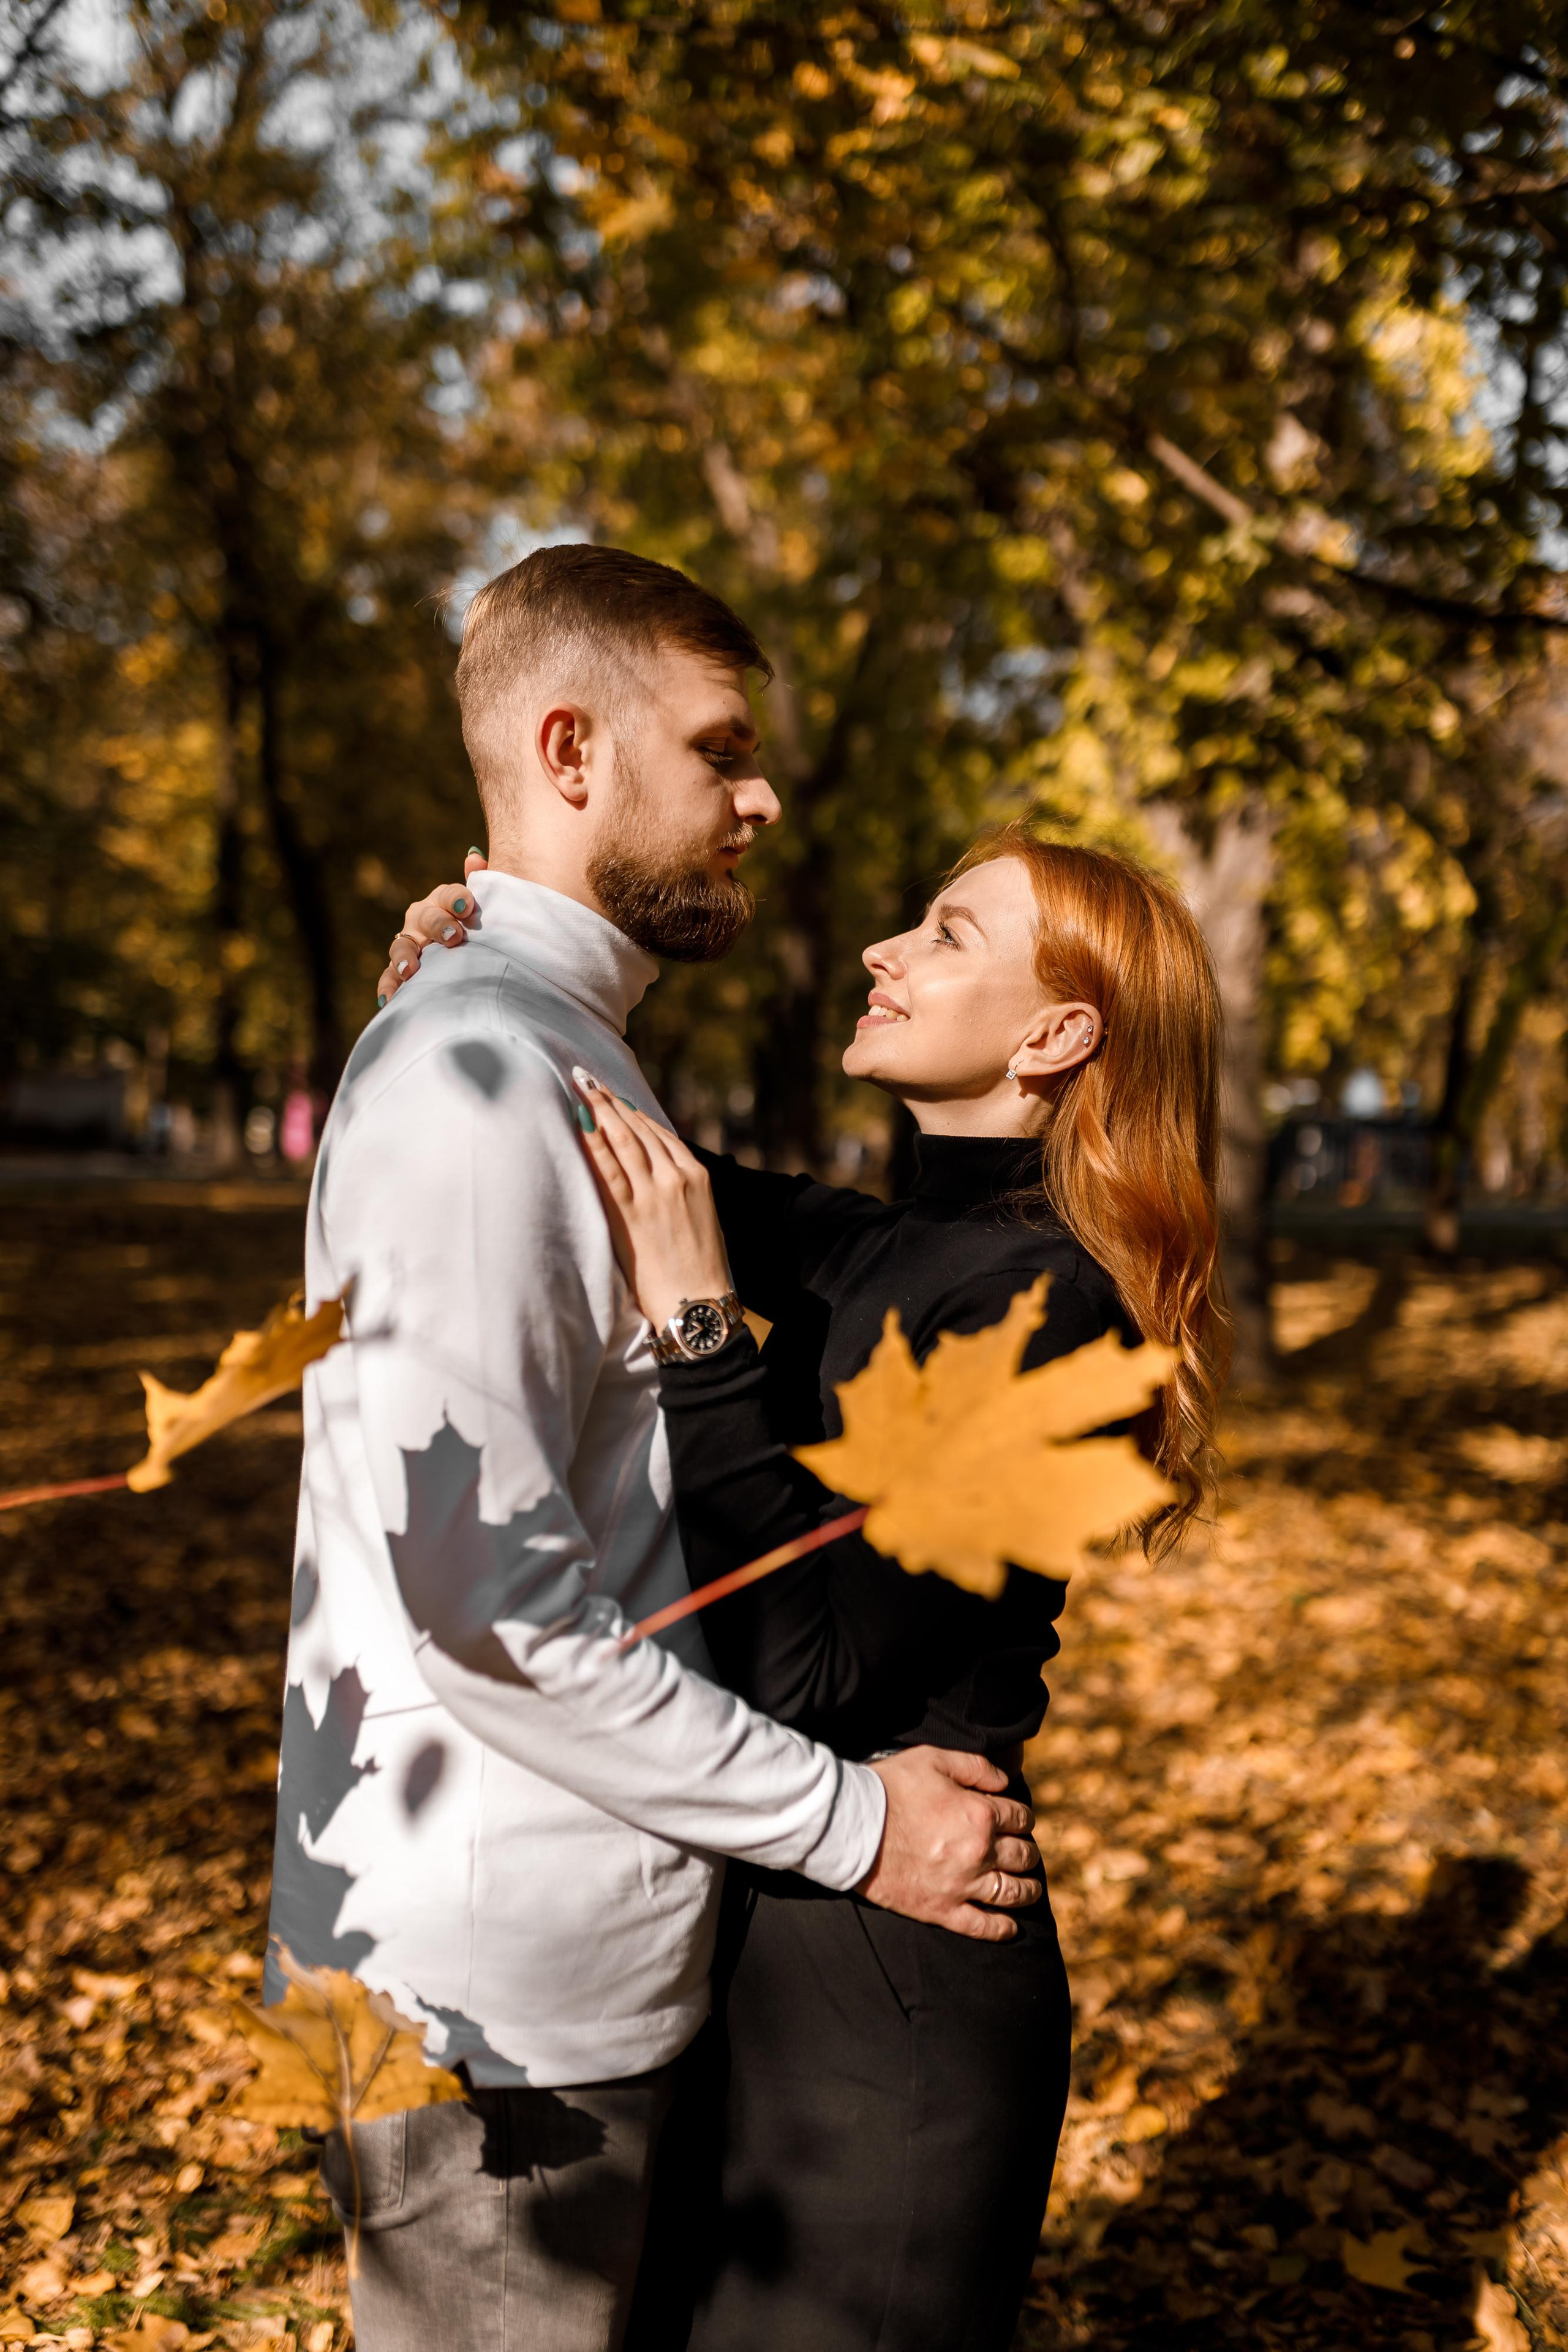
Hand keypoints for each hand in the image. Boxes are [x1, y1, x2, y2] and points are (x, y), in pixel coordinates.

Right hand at [374, 850, 487, 1005]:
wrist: (461, 954)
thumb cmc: (476, 928)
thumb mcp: (483, 909)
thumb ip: (483, 883)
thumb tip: (474, 856)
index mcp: (444, 901)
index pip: (449, 894)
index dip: (457, 898)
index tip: (468, 907)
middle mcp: (422, 918)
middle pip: (426, 918)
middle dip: (438, 926)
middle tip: (453, 937)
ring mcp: (409, 944)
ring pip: (402, 946)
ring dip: (405, 957)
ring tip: (410, 970)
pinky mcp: (400, 970)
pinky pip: (390, 977)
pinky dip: (388, 987)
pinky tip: (389, 1000)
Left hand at [572, 1073, 733, 1334]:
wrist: (698, 1302)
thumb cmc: (700, 1266)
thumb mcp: (701, 1215)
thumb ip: (681, 1188)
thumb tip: (656, 1169)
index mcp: (697, 1176)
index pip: (661, 1133)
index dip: (633, 1111)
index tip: (614, 1096)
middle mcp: (676, 1177)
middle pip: (639, 1128)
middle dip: (611, 1101)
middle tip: (587, 1078)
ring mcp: (653, 1194)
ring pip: (623, 1141)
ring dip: (600, 1110)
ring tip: (580, 1089)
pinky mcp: (631, 1214)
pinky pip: (608, 1170)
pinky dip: (593, 1143)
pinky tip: (579, 1124)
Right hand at [861, 1746, 1042, 1942]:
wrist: (850, 1825)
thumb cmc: (890, 1787)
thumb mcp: (934, 1759)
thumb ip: (976, 1767)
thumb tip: (1005, 1783)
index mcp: (980, 1814)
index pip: (1020, 1818)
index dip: (1023, 1818)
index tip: (1019, 1821)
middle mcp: (978, 1852)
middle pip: (1022, 1857)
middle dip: (1028, 1853)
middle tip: (1025, 1853)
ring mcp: (961, 1885)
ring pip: (1011, 1894)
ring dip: (1028, 1891)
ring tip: (1030, 1889)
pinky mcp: (940, 1910)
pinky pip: (982, 1926)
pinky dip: (1002, 1929)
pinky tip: (1011, 1927)